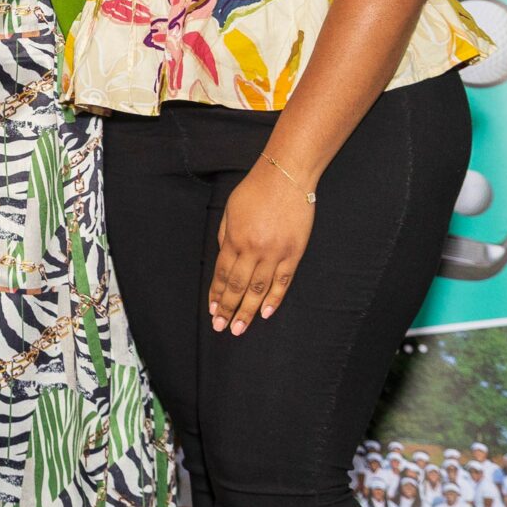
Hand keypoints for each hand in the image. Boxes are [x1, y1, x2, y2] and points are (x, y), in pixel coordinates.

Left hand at [209, 161, 314, 334]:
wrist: (286, 178)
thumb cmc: (254, 191)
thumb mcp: (229, 211)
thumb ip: (225, 237)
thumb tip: (223, 260)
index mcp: (234, 239)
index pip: (221, 274)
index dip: (215, 294)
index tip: (211, 310)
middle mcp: (253, 250)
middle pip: (237, 286)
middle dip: (227, 309)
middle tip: (220, 328)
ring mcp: (275, 253)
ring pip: (259, 289)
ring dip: (248, 311)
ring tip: (239, 328)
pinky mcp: (294, 253)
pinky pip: (283, 281)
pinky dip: (274, 299)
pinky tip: (266, 313)